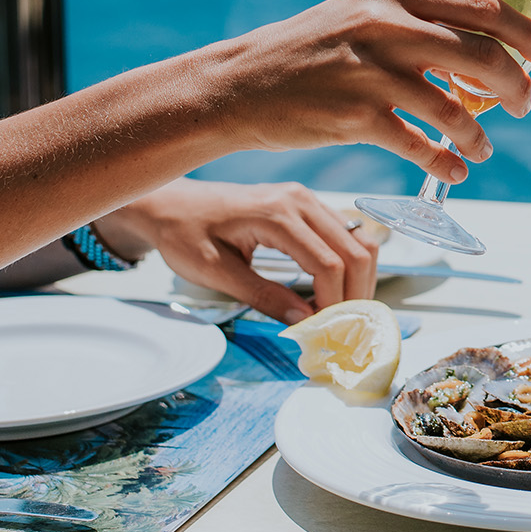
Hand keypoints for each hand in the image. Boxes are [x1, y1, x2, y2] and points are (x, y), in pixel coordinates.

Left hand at [96, 178, 383, 322]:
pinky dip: (351, 263)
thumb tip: (305, 320)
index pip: (328, 264)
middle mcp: (301, 200)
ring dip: (360, 278)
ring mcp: (307, 199)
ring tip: (344, 310)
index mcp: (277, 214)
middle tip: (345, 327)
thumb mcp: (215, 272)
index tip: (327, 332)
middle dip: (356, 293)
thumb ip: (263, 296)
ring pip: (359, 240)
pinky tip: (337, 287)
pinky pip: (346, 233)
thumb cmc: (184, 234)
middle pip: (355, 250)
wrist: (170, 203)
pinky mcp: (307, 204)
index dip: (334, 302)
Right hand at [206, 0, 530, 186]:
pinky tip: (456, 169)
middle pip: (483, 54)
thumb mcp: (362, 17)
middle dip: (516, 85)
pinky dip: (447, 161)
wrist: (238, 85)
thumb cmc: (310, 53)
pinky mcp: (354, 117)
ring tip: (482, 148)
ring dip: (479, 134)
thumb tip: (486, 52)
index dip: (528, 33)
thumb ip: (419, 26)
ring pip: (455, 107)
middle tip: (523, 105)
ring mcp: (368, 72)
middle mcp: (384, 25)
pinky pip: (421, 144)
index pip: (484, 7)